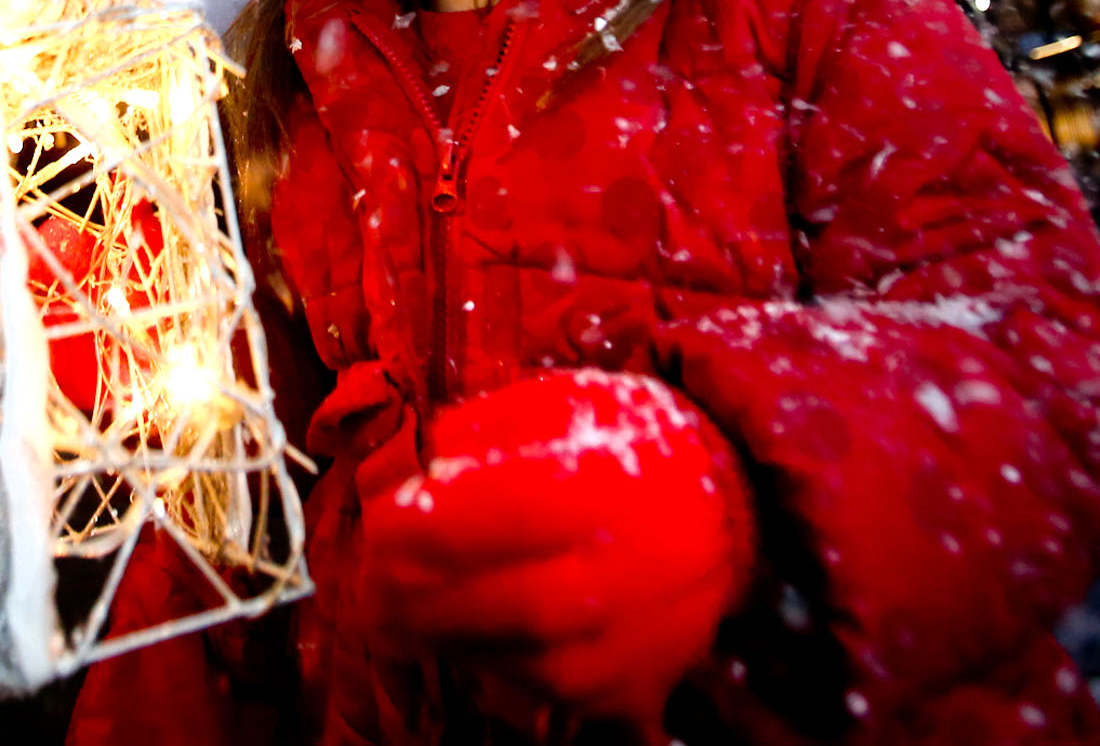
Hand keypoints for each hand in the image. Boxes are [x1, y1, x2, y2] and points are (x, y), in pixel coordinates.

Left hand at [364, 370, 754, 735]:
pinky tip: (469, 622)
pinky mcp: (610, 695)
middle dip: (393, 586)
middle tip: (369, 573)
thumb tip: (408, 469)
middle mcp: (590, 580)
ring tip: (404, 598)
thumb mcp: (554, 404)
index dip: (399, 521)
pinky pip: (517, 681)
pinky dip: (479, 652)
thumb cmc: (626, 443)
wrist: (731, 511)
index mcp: (576, 491)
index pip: (451, 519)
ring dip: (426, 624)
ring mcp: (601, 650)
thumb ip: (472, 433)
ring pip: (475, 648)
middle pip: (451, 600)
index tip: (379, 516)